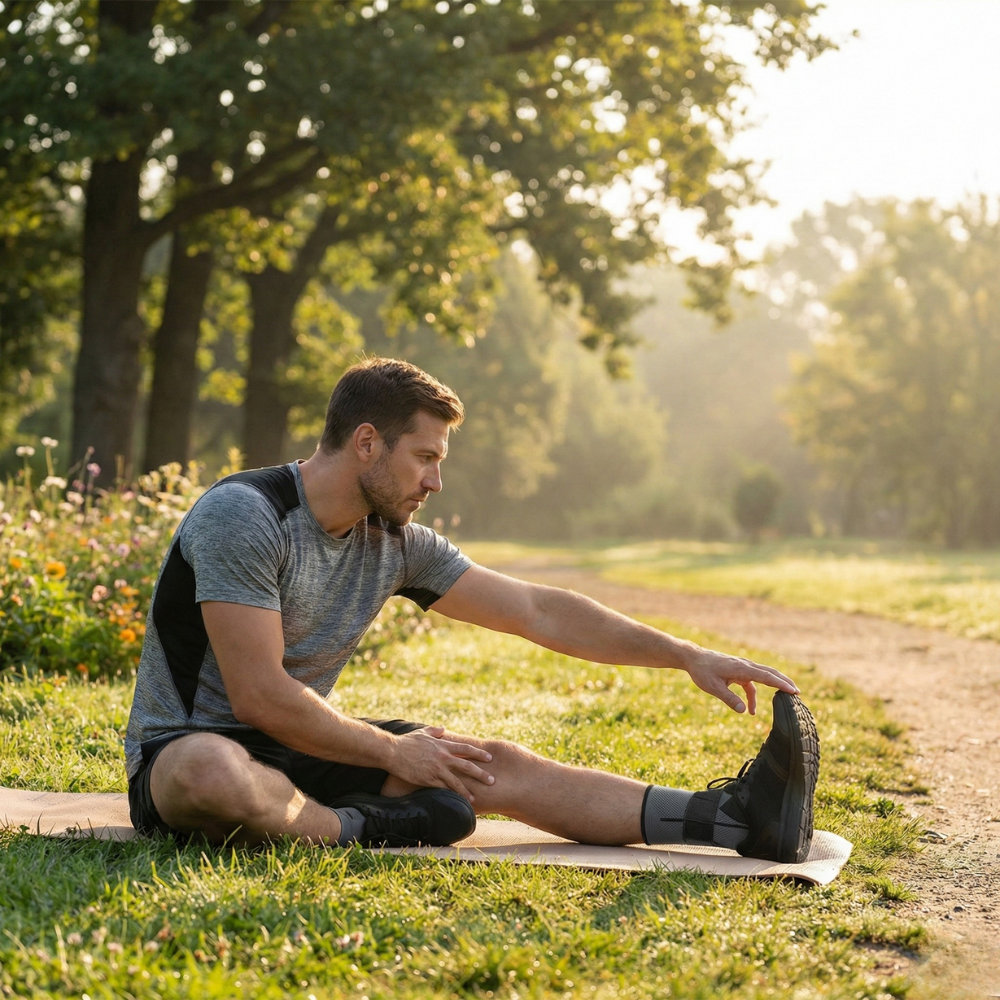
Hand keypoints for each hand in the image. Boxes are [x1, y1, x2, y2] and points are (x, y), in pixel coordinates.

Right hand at [387, 726, 494, 801]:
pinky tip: (456, 801)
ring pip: (456, 782)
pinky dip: (451, 795)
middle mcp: (442, 758)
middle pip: (466, 766)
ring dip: (467, 790)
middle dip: (481, 774)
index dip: (479, 754)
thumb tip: (443, 728)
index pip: (466, 749)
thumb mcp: (423, 732)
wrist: (393, 752)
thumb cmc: (407, 741)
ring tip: (475, 797)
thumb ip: (435, 731)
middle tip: (492, 780)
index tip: (490, 758)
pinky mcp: (428, 780)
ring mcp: (436, 770)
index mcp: (443, 746)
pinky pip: (443, 789)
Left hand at [681, 643, 798, 713]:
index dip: (781, 684)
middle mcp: (745, 666)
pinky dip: (754, 694)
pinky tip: (750, 709)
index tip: (794, 690)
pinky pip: (751, 682)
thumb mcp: (713, 688)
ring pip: (763, 676)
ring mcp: (742, 667)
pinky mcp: (738, 671)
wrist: (694, 659)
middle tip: (798, 693)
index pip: (766, 676)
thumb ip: (729, 699)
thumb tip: (744, 711)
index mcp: (741, 669)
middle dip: (784, 682)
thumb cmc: (702, 672)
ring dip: (773, 686)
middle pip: (769, 673)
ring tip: (785, 698)